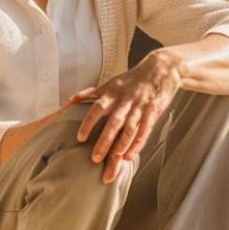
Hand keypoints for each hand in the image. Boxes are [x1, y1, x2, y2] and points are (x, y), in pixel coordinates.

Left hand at [69, 51, 182, 182]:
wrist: (161, 68)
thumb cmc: (132, 80)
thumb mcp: (110, 83)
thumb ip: (89, 94)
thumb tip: (67, 103)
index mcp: (112, 93)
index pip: (97, 108)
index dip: (88, 123)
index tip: (80, 138)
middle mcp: (125, 100)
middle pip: (114, 122)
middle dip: (105, 141)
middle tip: (95, 158)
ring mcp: (140, 106)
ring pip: (130, 128)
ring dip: (122, 145)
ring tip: (114, 161)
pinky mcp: (154, 111)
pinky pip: (146, 130)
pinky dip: (139, 143)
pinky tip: (131, 155)